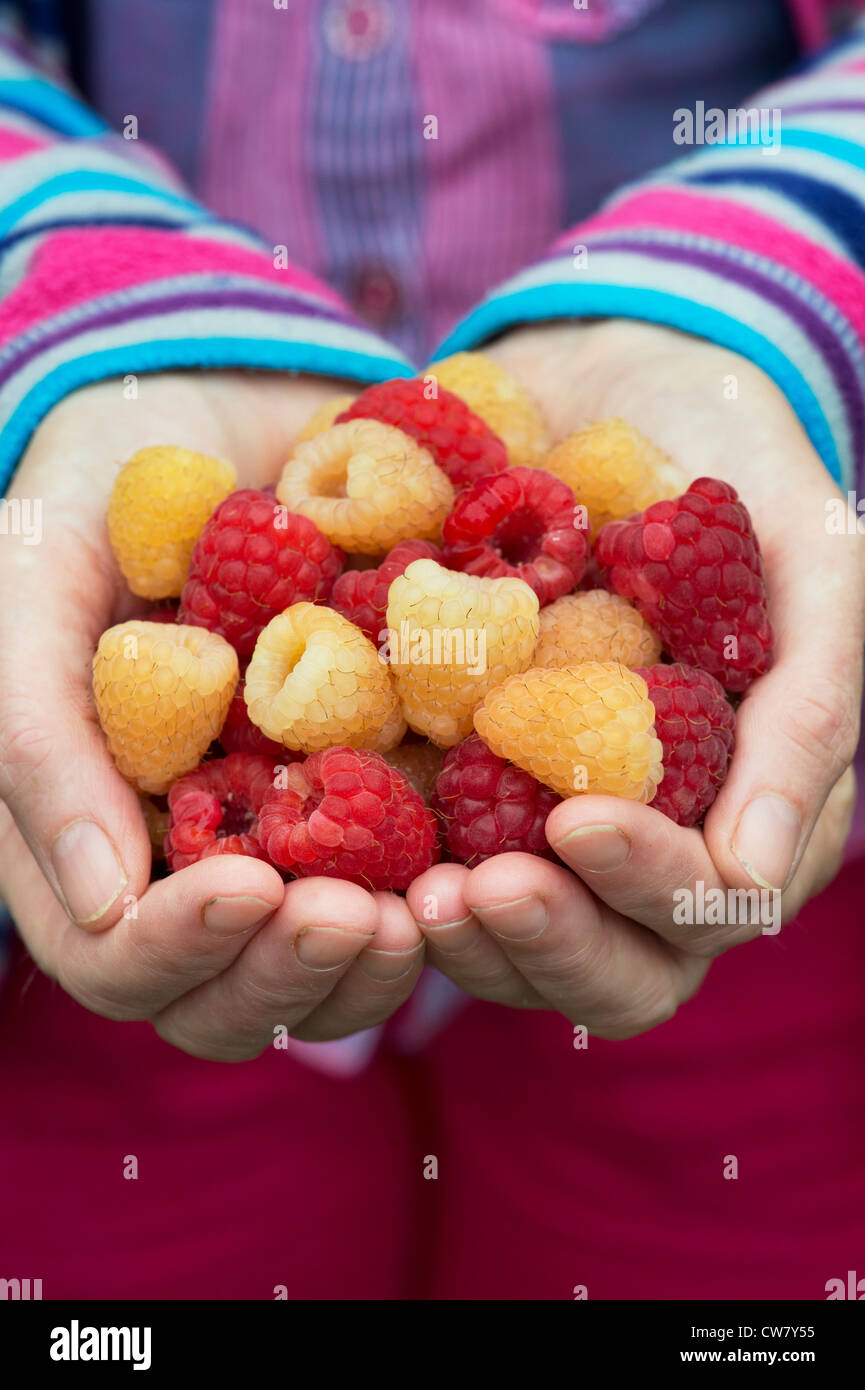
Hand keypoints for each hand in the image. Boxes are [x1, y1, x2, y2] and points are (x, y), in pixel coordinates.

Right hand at [0, 371, 422, 1057]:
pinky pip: (424, 886)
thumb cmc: (102, 494)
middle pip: (232, 1002)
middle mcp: (197, 865)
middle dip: (293, 974)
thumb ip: (37, 736)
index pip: (120, 961)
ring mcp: (298, 843)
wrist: (234, 418)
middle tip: (362, 915)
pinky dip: (459, 892)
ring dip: (383, 964)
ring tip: (442, 900)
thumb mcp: (34, 589)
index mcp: (95, 839)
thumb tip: (104, 905)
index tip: (252, 885)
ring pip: (335, 974)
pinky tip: (502, 853)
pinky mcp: (390, 800)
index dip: (179, 950)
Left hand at [408, 319, 863, 1036]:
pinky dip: (385, 869)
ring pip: (518, 947)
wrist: (612, 380)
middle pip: (614, 969)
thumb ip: (806, 712)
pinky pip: (425, 860)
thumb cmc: (734, 466)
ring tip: (406, 889)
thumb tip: (752, 877)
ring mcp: (548, 817)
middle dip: (548, 940)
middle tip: (472, 892)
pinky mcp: (461, 779)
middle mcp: (649, 836)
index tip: (576, 819)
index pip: (707, 907)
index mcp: (743, 805)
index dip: (646, 886)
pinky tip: (334, 841)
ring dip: (466, 938)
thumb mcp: (810, 565)